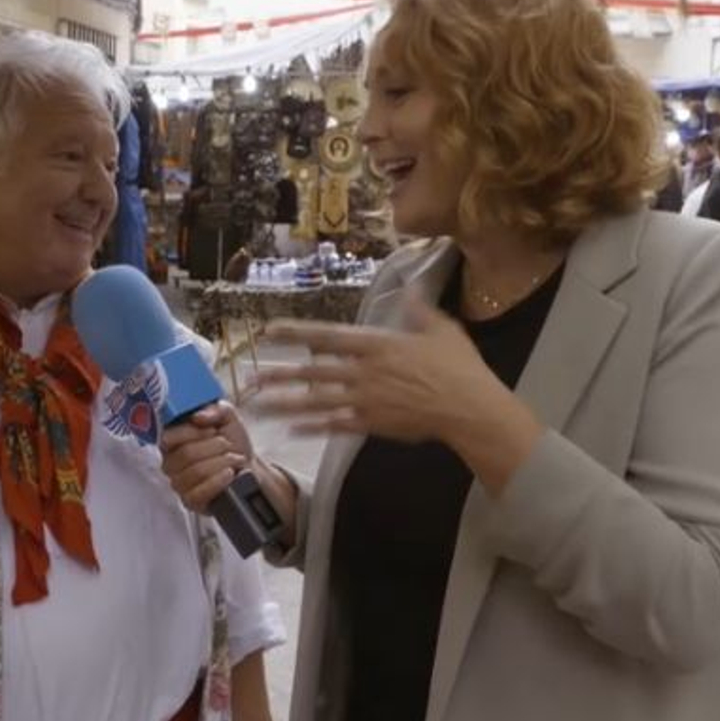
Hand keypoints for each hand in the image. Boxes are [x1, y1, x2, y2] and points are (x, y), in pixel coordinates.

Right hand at [159, 403, 253, 511]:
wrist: (249, 467)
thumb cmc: (233, 442)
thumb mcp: (227, 416)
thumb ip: (214, 408)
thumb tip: (198, 417)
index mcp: (172, 441)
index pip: (167, 438)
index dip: (191, 432)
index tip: (212, 430)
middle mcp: (170, 463)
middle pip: (186, 454)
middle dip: (215, 447)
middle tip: (228, 445)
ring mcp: (178, 484)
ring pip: (196, 472)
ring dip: (222, 462)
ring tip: (234, 459)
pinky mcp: (190, 501)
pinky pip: (199, 492)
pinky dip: (219, 481)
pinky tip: (230, 474)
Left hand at [254, 290, 509, 443]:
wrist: (470, 408)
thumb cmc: (459, 367)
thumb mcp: (441, 329)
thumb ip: (419, 311)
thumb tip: (409, 290)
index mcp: (377, 345)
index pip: (327, 336)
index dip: (296, 333)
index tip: (269, 331)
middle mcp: (364, 371)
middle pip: (313, 371)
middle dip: (279, 374)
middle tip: (249, 376)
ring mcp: (365, 400)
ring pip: (316, 401)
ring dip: (285, 404)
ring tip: (258, 406)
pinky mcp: (372, 424)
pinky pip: (336, 425)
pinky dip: (313, 427)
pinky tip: (291, 430)